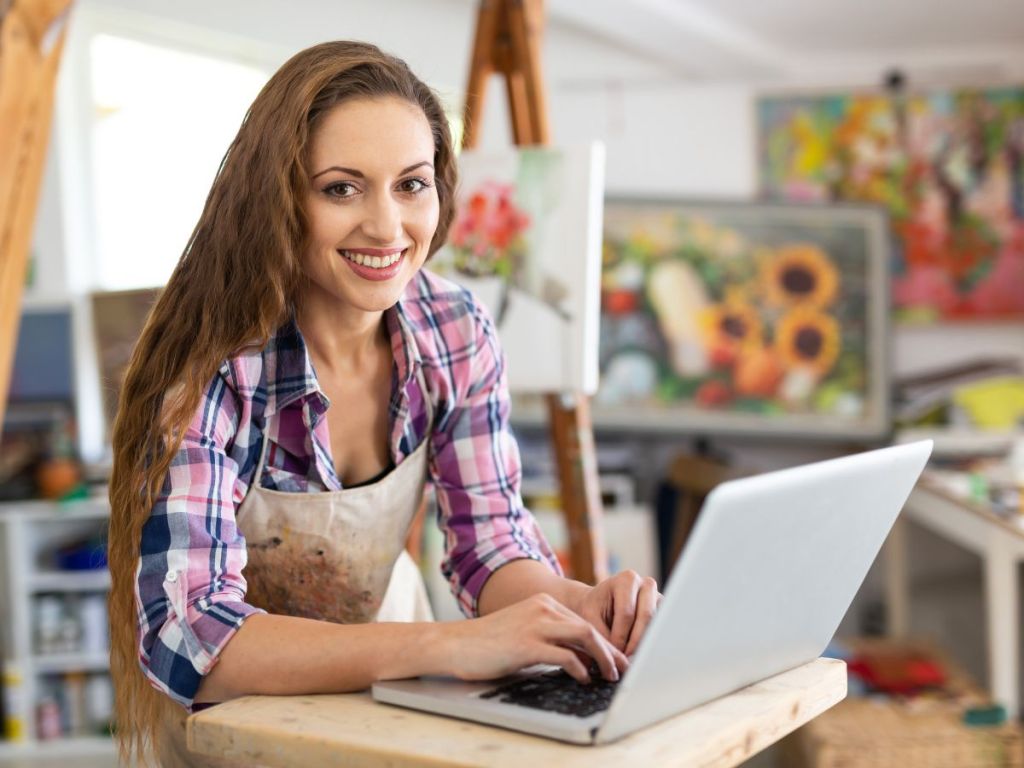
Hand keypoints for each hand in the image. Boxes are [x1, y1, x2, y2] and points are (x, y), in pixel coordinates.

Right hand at [444, 593, 628, 683]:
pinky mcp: (527, 645)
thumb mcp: (524, 632)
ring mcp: (535, 625)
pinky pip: (564, 655)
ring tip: (609, 676)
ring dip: (602, 658)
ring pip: (584, 636)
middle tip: (623, 670)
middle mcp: (542, 609)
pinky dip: (580, 668)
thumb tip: (581, 660)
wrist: (456, 644)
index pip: (584, 621)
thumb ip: (549, 638)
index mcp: (543, 604)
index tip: (616, 659)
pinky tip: (583, 678)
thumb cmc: (488, 644)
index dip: (604, 642)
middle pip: (589, 628)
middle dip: (611, 651)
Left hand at [573, 570, 661, 655]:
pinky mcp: (664, 611)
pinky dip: (652, 644)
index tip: (615, 653)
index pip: (627, 613)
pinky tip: (641, 654)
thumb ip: (603, 635)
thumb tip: (617, 658)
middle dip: (635, 642)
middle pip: (647, 617)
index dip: (621, 636)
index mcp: (627, 580)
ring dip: (645, 644)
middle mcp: (646, 585)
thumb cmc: (592, 610)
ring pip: (657, 625)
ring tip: (632, 659)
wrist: (597, 605)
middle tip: (626, 660)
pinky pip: (662, 630)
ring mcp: (658, 597)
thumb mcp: (590, 619)